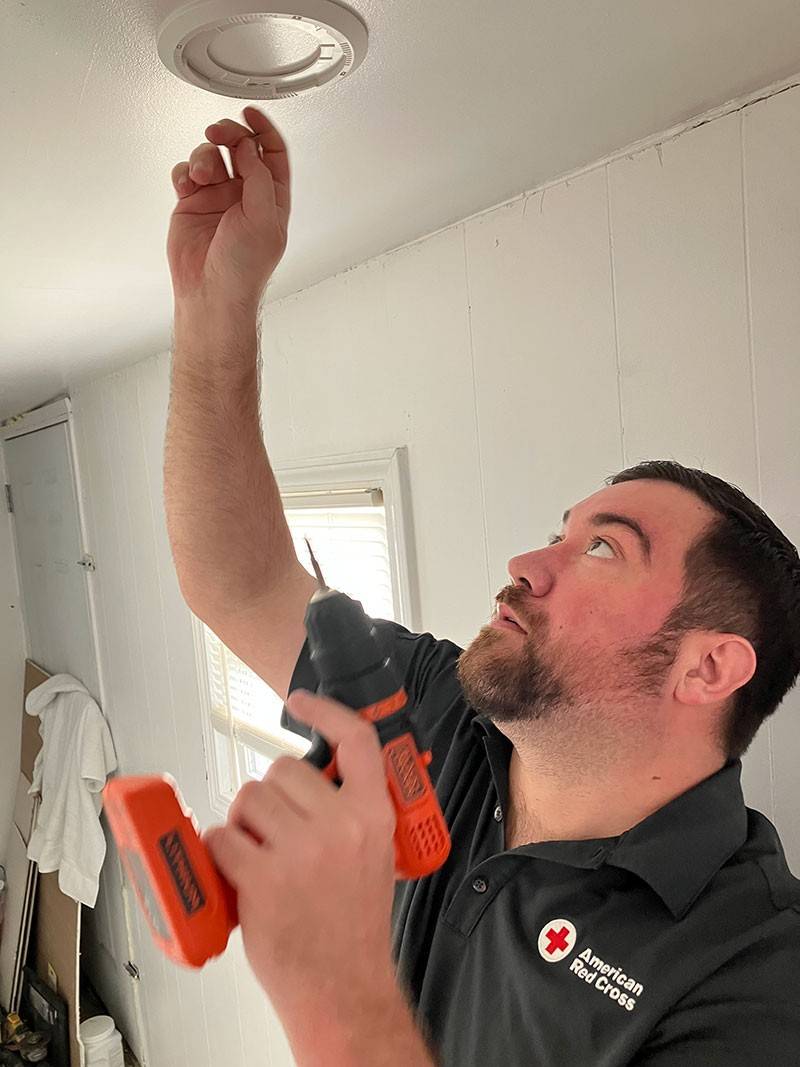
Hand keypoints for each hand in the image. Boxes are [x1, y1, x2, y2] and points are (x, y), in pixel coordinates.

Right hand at [167, 106, 290, 307]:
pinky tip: (186, 185)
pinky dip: (184, 172)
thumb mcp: (263, 220)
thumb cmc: (243, 269)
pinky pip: (186, 172)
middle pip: (239, 146)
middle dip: (228, 134)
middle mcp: (245, 195)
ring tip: (201, 176)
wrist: (210, 293)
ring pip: (210, 156)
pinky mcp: (191, 204)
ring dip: (204, 157)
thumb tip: (249, 147)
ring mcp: (217, 198)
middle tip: (218, 132)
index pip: (272, 153)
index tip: (249, 113)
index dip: (263, 130)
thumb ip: (258, 178)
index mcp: (270, 198)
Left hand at [205, 689, 397, 1023]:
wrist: (344, 987)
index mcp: (373, 816)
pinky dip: (220, 851)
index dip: (326, 712)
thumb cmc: (354, 925)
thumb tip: (325, 774)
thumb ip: (356, 810)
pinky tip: (238, 872)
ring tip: (259, 853)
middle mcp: (340, 826)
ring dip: (243, 822)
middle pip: (282, 769)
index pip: (356, 740)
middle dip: (269, 795)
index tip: (302, 701)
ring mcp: (301, 852)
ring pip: (248, 798)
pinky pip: (223, 838)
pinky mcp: (263, 879)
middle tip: (274, 828)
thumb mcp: (376, 854)